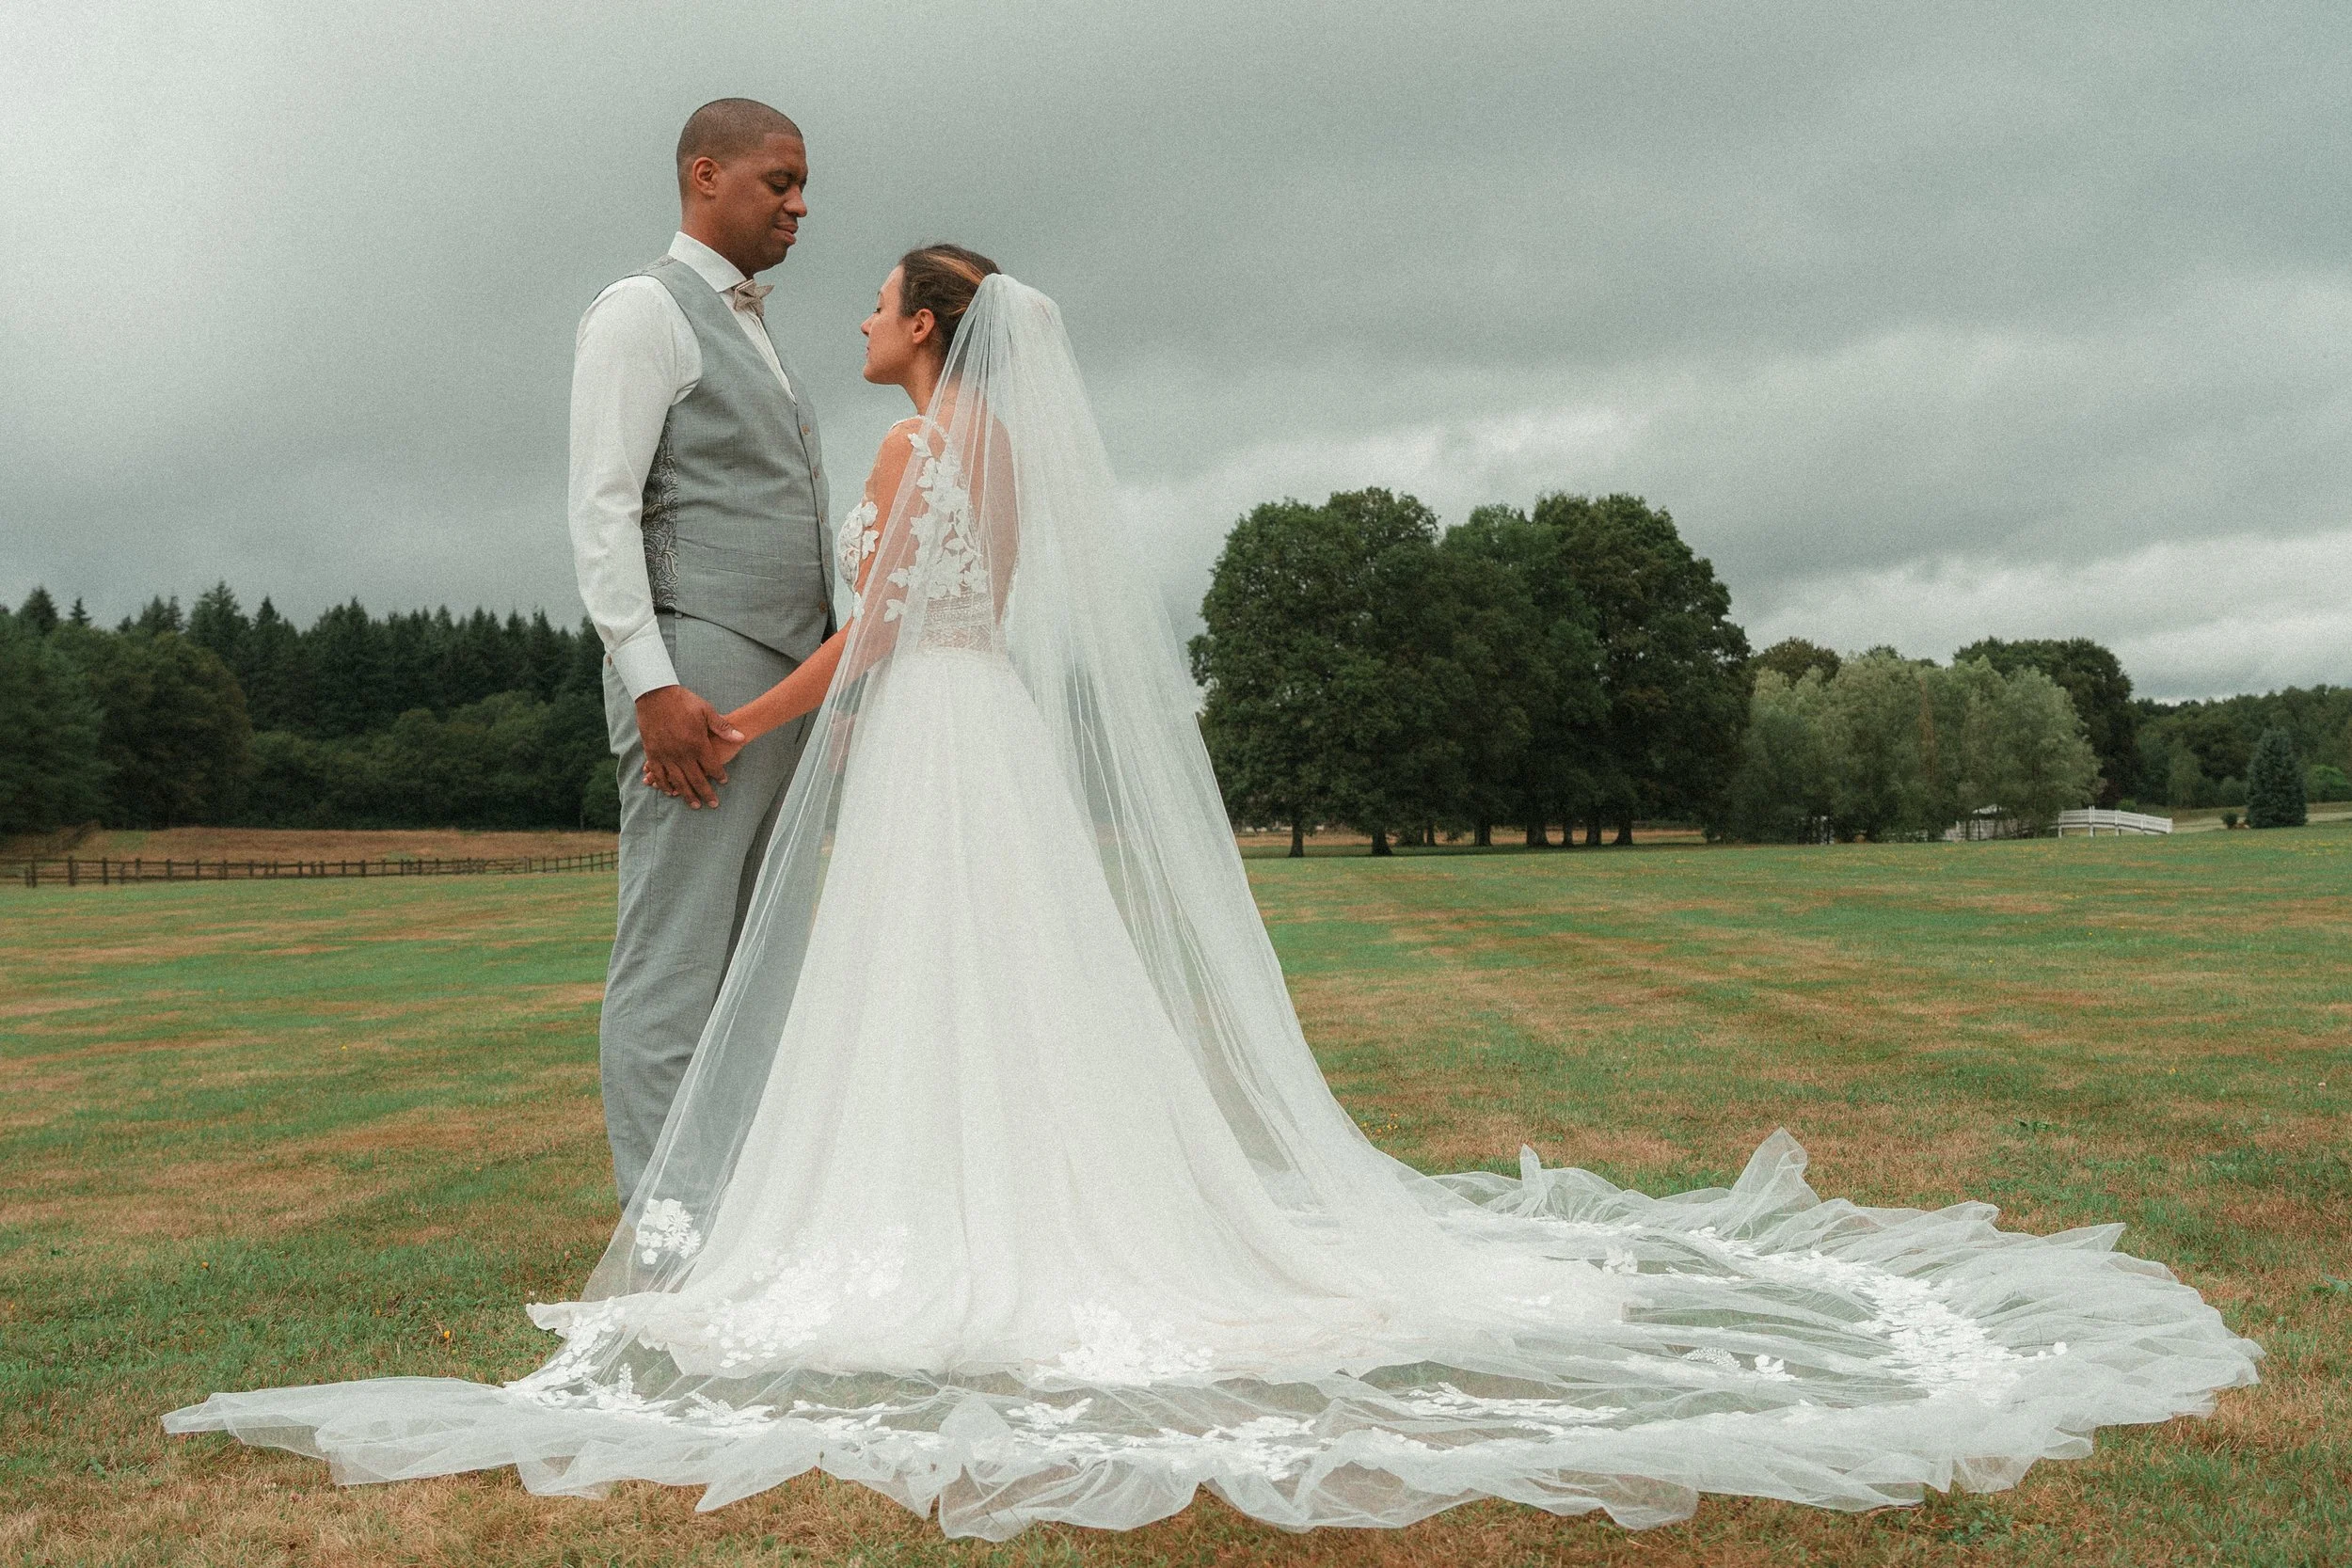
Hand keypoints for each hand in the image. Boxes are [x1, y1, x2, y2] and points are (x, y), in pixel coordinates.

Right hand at [634, 685, 745, 808]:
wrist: (656, 695)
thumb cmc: (683, 701)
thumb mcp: (706, 711)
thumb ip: (723, 727)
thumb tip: (741, 737)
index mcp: (697, 743)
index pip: (711, 766)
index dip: (719, 775)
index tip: (724, 782)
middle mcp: (681, 753)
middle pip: (696, 779)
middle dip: (705, 793)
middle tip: (713, 804)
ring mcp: (665, 755)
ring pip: (678, 781)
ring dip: (687, 794)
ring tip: (694, 805)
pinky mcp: (652, 753)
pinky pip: (659, 774)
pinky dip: (665, 785)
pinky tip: (671, 792)